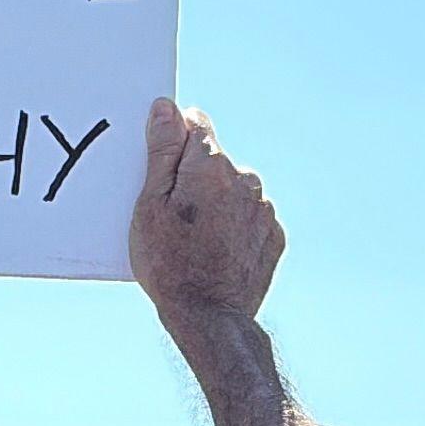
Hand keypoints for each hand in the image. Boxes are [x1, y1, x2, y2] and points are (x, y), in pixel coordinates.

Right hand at [128, 98, 280, 326]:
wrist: (209, 317)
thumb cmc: (169, 263)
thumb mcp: (151, 204)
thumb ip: (162, 152)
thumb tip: (167, 108)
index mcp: (211, 165)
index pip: (196, 123)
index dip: (175, 139)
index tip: (163, 164)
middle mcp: (245, 179)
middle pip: (214, 160)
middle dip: (194, 176)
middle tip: (173, 214)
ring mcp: (263, 209)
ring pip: (234, 189)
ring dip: (216, 202)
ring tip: (194, 238)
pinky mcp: (273, 236)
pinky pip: (249, 217)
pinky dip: (234, 226)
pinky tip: (215, 250)